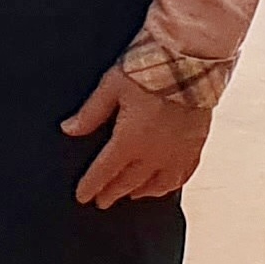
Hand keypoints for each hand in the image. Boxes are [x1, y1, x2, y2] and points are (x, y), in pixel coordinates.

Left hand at [64, 66, 211, 207]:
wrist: (191, 61)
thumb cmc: (149, 69)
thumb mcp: (111, 86)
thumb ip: (91, 113)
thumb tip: (69, 129)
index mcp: (129, 141)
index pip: (104, 172)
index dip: (91, 186)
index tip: (82, 197)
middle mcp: (154, 154)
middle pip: (128, 182)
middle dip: (112, 193)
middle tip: (102, 202)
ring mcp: (177, 153)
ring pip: (157, 184)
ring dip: (141, 191)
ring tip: (130, 195)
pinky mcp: (196, 145)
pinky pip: (183, 174)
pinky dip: (170, 184)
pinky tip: (164, 185)